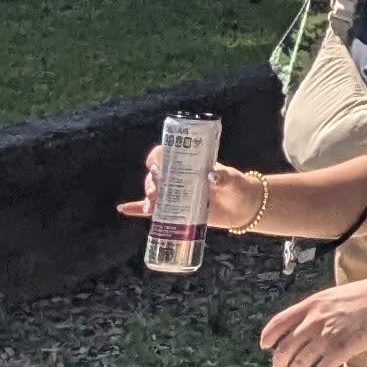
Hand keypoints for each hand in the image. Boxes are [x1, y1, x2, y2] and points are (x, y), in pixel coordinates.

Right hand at [118, 152, 263, 236]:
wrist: (244, 208)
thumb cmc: (238, 188)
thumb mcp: (233, 180)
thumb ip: (224, 177)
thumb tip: (213, 174)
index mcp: (191, 164)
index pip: (168, 155)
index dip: (157, 156)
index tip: (154, 164)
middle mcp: (180, 178)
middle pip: (157, 176)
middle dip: (151, 182)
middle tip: (156, 191)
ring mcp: (176, 195)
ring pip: (154, 193)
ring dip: (147, 197)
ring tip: (150, 205)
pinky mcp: (176, 212)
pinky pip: (153, 211)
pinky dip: (136, 209)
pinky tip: (123, 209)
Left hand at [261, 279, 366, 366]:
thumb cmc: (364, 295)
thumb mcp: (333, 296)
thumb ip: (316, 309)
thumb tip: (303, 323)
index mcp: (311, 305)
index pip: (279, 322)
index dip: (268, 336)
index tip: (264, 346)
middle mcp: (314, 321)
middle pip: (286, 347)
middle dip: (279, 361)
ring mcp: (327, 337)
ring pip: (301, 362)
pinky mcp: (340, 351)